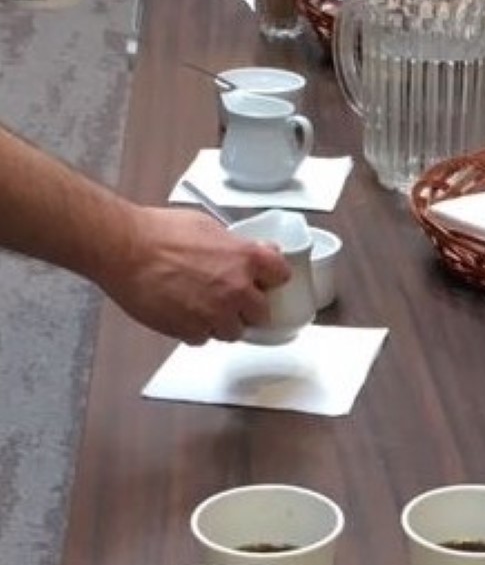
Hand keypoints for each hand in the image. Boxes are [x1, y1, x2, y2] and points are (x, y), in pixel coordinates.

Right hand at [100, 206, 291, 344]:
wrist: (122, 248)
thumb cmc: (156, 232)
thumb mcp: (206, 225)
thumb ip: (234, 245)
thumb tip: (249, 249)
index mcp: (245, 259)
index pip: (282, 275)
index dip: (272, 279)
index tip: (266, 281)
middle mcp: (236, 289)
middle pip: (261, 313)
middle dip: (247, 308)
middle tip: (230, 298)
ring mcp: (216, 313)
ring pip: (233, 332)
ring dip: (222, 323)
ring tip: (201, 306)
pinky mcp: (192, 330)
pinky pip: (203, 338)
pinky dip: (195, 330)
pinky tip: (182, 312)